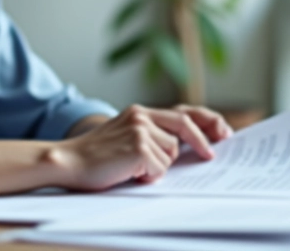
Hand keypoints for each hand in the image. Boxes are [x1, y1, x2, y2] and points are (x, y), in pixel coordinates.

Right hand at [50, 104, 233, 190]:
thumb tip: (180, 147)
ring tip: (132, 168)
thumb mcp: (124, 136)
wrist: (68, 161)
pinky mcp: (139, 147)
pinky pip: (159, 169)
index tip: (222, 132)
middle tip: (211, 156)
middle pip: (184, 126)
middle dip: (202, 142)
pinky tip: (128, 174)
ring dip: (157, 167)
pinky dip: (147, 177)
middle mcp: (141, 116)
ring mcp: (140, 130)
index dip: (204, 121)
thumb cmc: (95, 156)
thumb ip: (149, 134)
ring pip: (171, 154)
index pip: (181, 112)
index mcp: (139, 112)